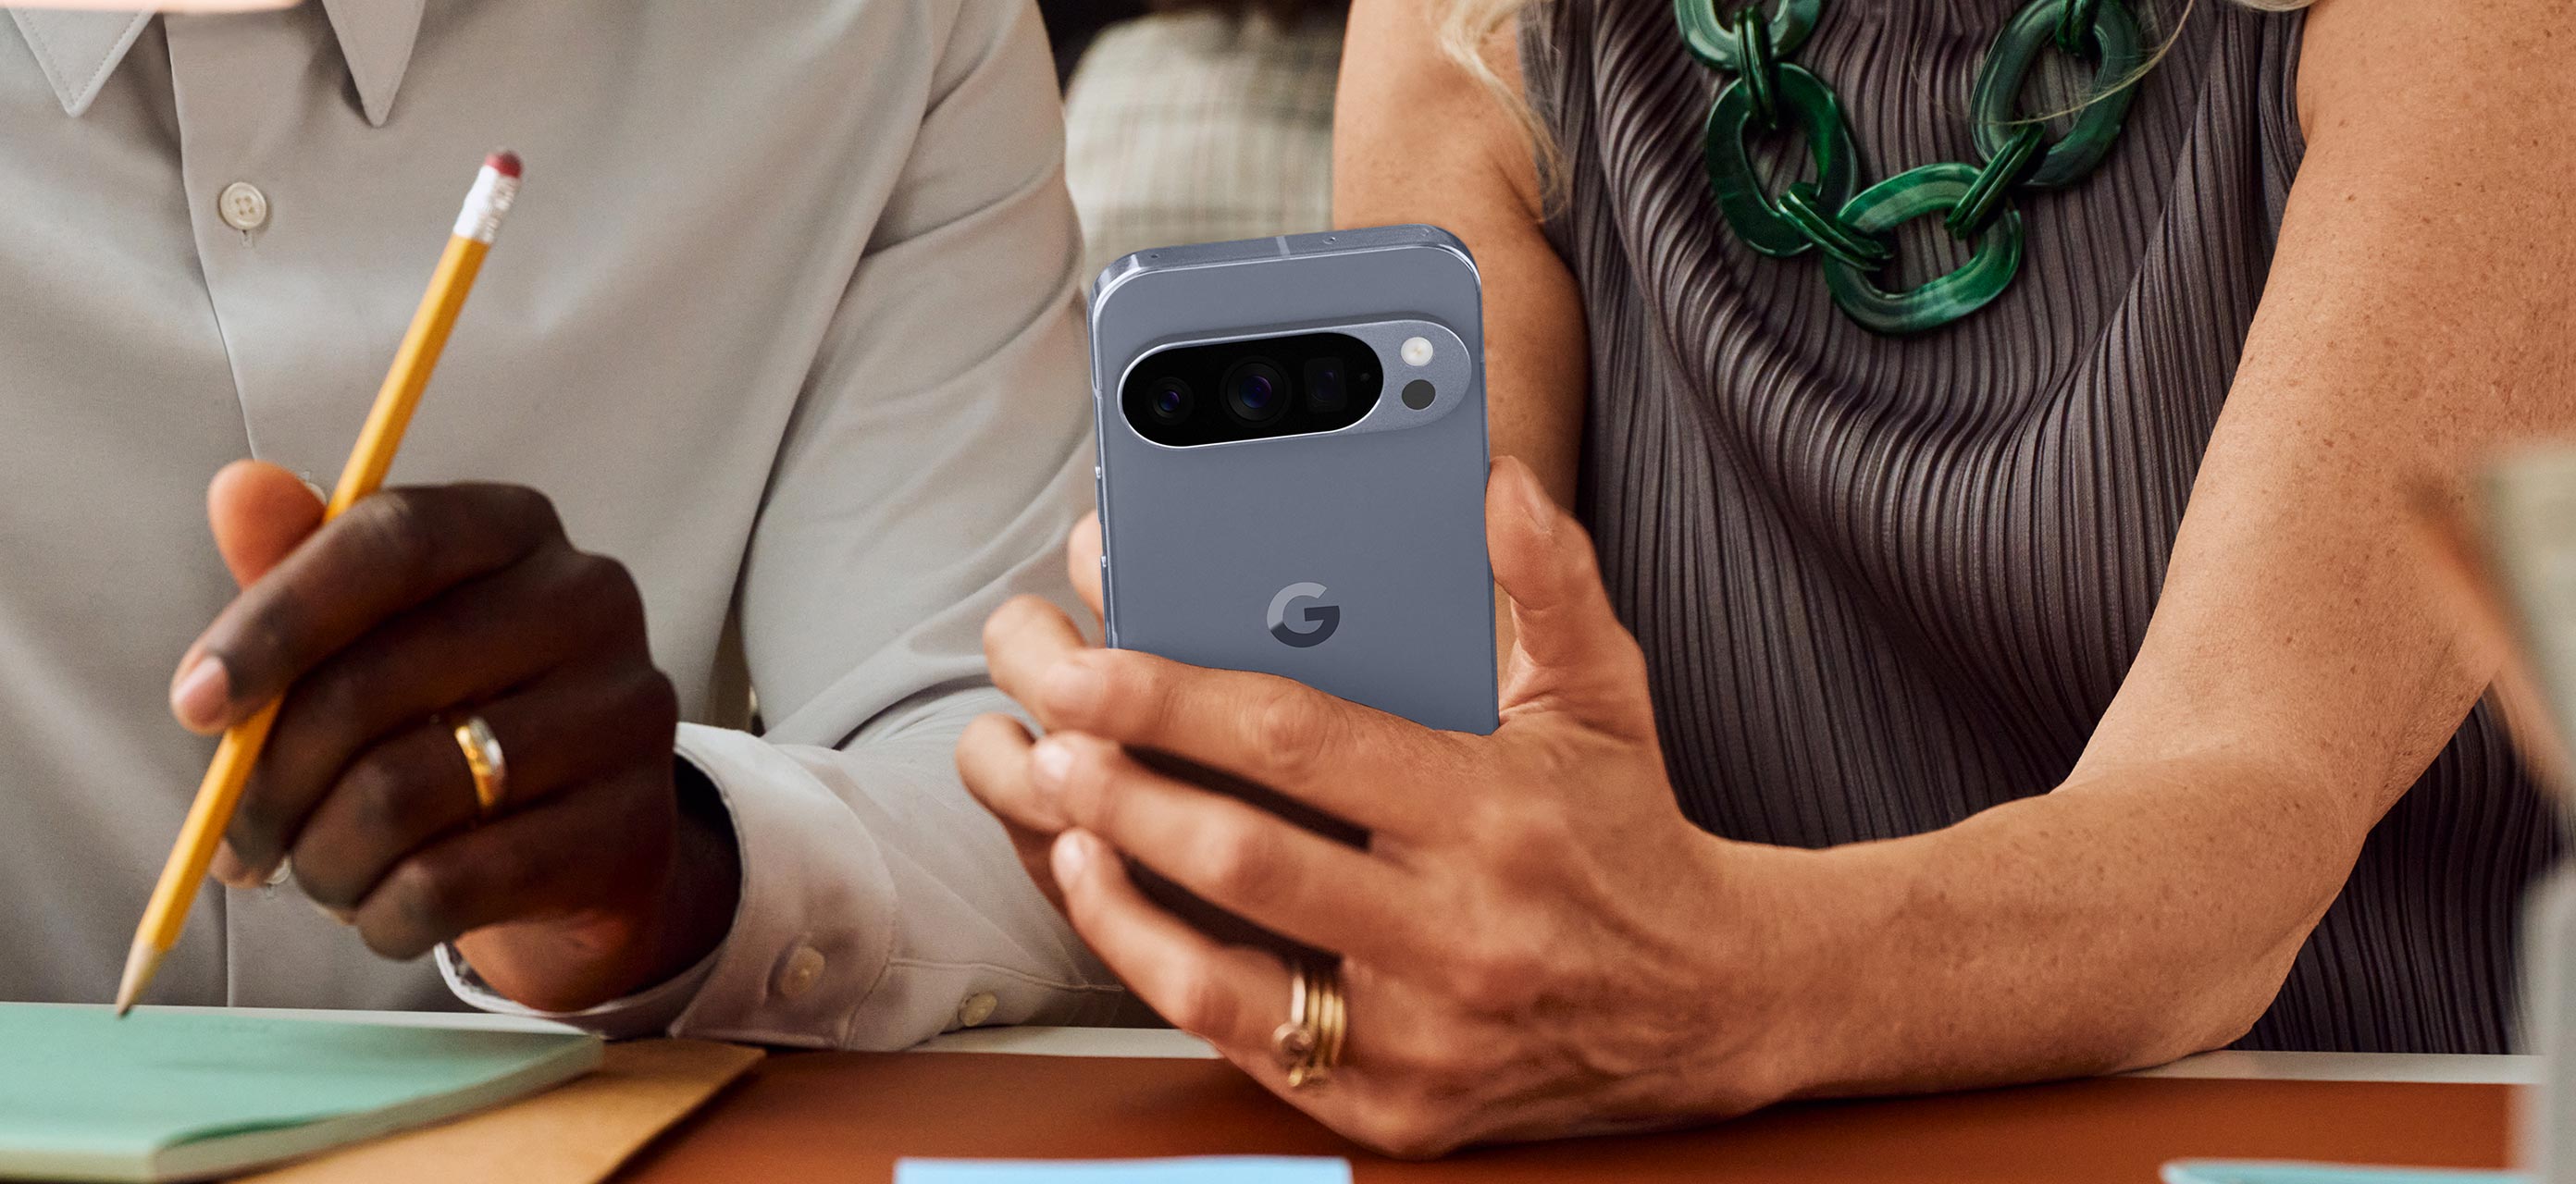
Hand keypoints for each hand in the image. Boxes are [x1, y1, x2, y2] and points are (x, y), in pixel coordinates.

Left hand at [173, 461, 739, 1012]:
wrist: (584, 844)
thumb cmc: (452, 715)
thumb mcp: (372, 632)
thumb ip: (300, 565)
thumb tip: (238, 489)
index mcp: (517, 528)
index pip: (392, 540)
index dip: (278, 619)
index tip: (195, 704)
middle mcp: (590, 600)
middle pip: (377, 683)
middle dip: (271, 780)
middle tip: (236, 838)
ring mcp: (625, 713)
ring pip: (404, 795)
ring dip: (322, 859)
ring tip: (315, 875)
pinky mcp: (631, 827)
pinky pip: (453, 884)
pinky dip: (381, 915)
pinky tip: (378, 913)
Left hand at [958, 459, 1814, 1154]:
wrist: (1705, 1003)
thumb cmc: (1627, 832)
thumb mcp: (1605, 697)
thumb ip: (1550, 583)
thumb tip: (1498, 482)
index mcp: (1495, 814)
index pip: (1304, 743)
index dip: (1177, 697)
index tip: (1090, 661)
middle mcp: (1457, 932)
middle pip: (1242, 855)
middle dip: (1120, 787)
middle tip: (1043, 731)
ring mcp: (1423, 1034)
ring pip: (1225, 974)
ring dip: (1118, 897)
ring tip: (1056, 819)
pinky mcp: (1398, 1106)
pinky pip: (1252, 1046)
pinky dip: (1166, 977)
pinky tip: (1117, 908)